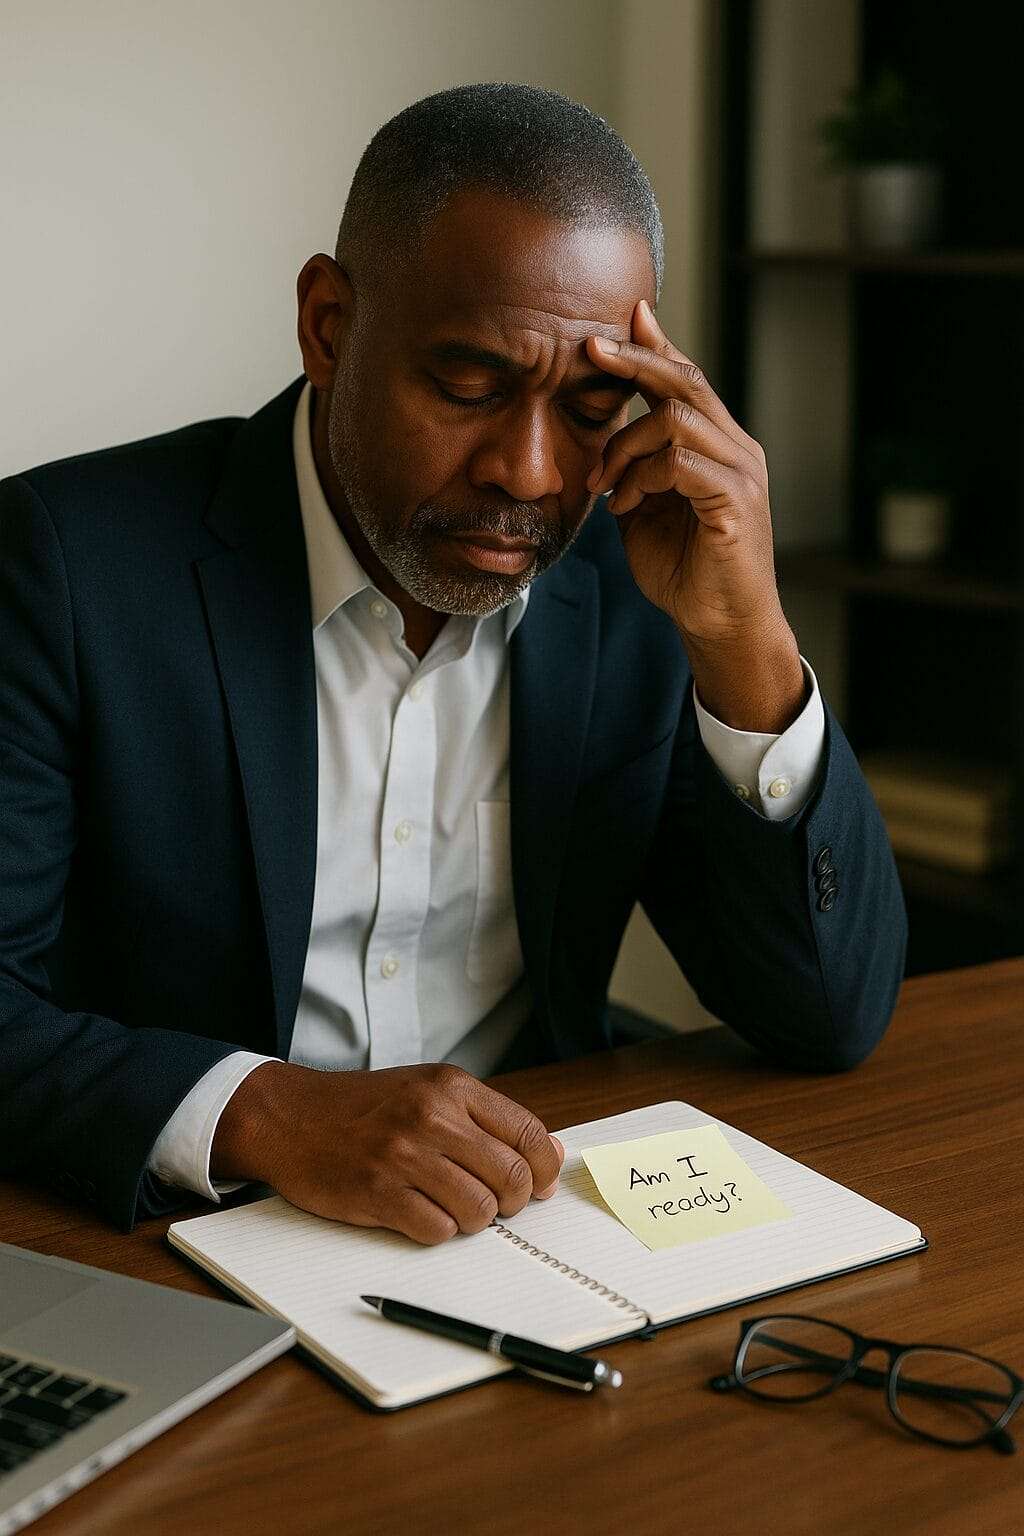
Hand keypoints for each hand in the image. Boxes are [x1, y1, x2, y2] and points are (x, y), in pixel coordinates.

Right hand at [211, 1060, 565, 1244]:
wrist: (291, 1116)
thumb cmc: (364, 1107)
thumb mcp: (427, 1090)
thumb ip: (485, 1119)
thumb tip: (548, 1155)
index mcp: (451, 1087)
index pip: (528, 1133)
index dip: (544, 1169)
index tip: (541, 1185)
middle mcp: (431, 1116)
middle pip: (511, 1176)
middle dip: (514, 1201)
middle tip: (497, 1203)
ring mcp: (404, 1155)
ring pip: (479, 1209)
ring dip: (475, 1220)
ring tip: (454, 1208)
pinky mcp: (378, 1192)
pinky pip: (438, 1230)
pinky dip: (438, 1230)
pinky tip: (421, 1213)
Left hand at [585, 300, 804, 732]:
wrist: (719, 624)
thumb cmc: (685, 571)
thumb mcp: (644, 511)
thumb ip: (632, 472)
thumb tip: (603, 443)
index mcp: (717, 446)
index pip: (686, 380)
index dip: (654, 347)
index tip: (619, 321)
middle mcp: (737, 449)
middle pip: (687, 381)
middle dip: (635, 359)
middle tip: (590, 349)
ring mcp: (741, 472)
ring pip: (677, 419)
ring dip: (626, 445)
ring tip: (604, 483)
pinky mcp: (735, 500)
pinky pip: (680, 462)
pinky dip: (641, 477)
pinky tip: (623, 505)